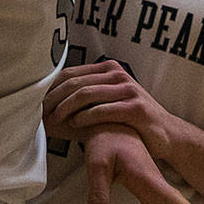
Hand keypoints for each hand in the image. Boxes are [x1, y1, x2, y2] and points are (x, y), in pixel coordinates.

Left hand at [44, 61, 175, 157]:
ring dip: (66, 108)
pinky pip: (103, 110)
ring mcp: (128, 89)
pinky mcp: (135, 108)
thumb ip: (86, 99)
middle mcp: (118, 75)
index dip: (51, 88)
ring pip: (86, 94)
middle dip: (54, 99)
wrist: (166, 134)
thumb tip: (50, 106)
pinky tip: (74, 124)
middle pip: (75, 82)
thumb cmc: (130, 120)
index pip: (70, 73)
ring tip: (54, 120)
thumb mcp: (108, 102)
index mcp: (108, 69)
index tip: (37, 103)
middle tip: (40, 114)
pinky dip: (84, 117)